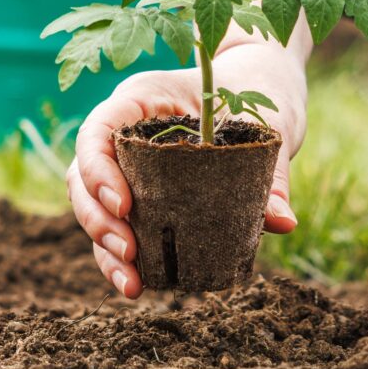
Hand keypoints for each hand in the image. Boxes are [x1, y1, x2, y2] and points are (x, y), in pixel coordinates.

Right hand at [67, 38, 308, 297]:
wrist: (259, 84)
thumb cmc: (256, 92)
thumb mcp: (269, 124)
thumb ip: (272, 172)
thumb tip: (283, 223)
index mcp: (144, 97)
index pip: (99, 130)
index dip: (99, 169)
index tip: (125, 206)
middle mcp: (124, 129)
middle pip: (84, 174)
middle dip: (98, 219)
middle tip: (129, 253)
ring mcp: (127, 160)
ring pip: (93, 204)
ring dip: (103, 246)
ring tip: (131, 283)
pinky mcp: (141, 189)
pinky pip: (118, 222)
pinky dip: (120, 255)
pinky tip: (137, 284)